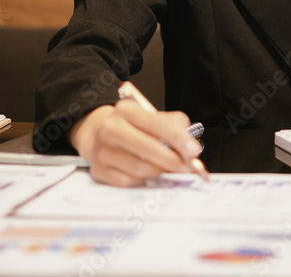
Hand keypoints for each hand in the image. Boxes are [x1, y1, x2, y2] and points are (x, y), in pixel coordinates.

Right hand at [68, 102, 203, 186]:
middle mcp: (110, 128)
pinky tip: (150, 173)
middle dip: (171, 160)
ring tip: (170, 168)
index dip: (177, 138)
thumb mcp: (151, 116)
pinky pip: (129, 181)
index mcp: (126, 110)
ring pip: (139, 168)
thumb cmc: (131, 126)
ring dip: (160, 171)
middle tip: (187, 167)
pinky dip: (144, 180)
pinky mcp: (99, 170)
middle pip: (145, 148)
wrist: (96, 132)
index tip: (193, 150)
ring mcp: (102, 151)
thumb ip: (173, 124)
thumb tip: (188, 143)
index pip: (155, 124)